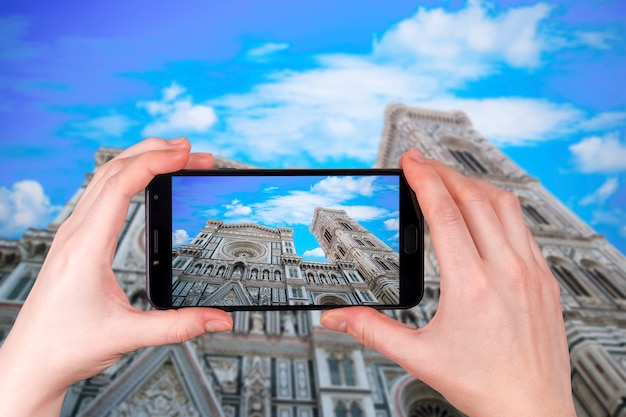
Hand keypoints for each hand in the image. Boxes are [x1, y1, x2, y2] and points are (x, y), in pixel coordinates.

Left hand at [0, 138, 232, 415]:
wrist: (31, 362)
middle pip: (113, 170)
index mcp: (86, 247)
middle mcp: (75, 233)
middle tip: (192, 151)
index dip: (156, 162)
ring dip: (139, 160)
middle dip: (154, 152)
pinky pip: (100, 194)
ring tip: (174, 157)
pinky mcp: (75, 241)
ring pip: (104, 178)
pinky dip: (127, 177)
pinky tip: (143, 182)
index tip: (186, 154)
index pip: (121, 185)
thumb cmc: (65, 346)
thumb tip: (218, 319)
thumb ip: (179, 325)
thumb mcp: (128, 335)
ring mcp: (72, 235)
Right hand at [321, 149, 575, 415]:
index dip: (423, 180)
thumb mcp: (418, 357)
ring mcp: (532, 273)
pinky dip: (499, 207)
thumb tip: (335, 318)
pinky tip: (485, 211)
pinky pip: (524, 226)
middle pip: (474, 199)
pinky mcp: (545, 279)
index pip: (445, 214)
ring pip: (505, 206)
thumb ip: (372, 330)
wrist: (531, 410)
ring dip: (474, 185)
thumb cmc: (483, 386)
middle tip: (422, 164)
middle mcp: (507, 272)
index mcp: (472, 287)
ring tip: (450, 179)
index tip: (411, 162)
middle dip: (444, 173)